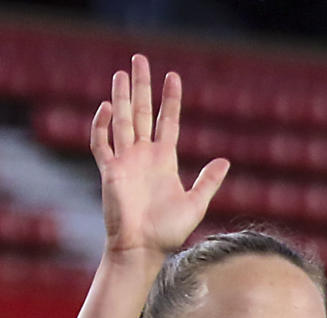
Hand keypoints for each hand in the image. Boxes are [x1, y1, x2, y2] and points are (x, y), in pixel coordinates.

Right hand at [92, 55, 229, 259]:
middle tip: (140, 59)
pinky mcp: (109, 172)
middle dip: (141, 86)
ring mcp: (125, 161)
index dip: (170, 99)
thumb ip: (208, 181)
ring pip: (121, 121)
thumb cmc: (168, 232)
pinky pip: (101, 143)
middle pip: (141, 112)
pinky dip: (102, 126)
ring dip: (120, 97)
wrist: (143, 249)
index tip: (173, 77)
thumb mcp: (195, 204)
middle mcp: (143, 156)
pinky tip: (106, 108)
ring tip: (121, 73)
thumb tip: (225, 161)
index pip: (167, 120)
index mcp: (164, 160)